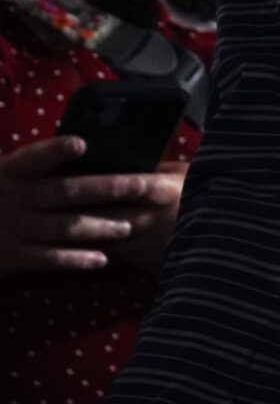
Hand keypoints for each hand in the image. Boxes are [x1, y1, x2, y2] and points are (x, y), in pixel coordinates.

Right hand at [0, 136, 182, 277]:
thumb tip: (85, 146)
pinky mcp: (10, 256)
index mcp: (7, 172)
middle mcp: (9, 199)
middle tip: (141, 186)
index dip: (55, 151)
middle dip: (106, 188)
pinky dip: (75, 260)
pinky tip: (101, 259)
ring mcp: (10, 228)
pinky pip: (48, 259)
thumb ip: (33, 166)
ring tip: (128, 226)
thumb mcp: (4, 176)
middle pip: (64, 191)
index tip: (82, 143)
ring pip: (62, 226)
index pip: (32, 159)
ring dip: (98, 227)